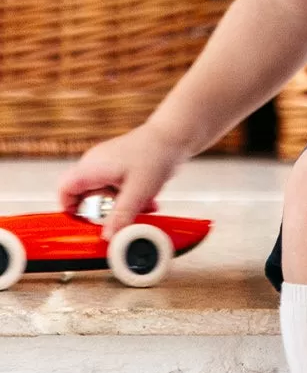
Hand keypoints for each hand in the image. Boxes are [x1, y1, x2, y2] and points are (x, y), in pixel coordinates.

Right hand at [56, 122, 190, 239]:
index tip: (82, 224)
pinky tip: (148, 200)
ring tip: (141, 207)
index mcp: (91, 168)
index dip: (68, 210)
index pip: (64, 190)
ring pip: (105, 195)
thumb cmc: (155, 154)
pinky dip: (130, 198)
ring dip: (122, 206)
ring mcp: (108, 165)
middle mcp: (95, 165)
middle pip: (85, 196)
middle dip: (104, 212)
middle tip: (119, 220)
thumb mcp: (138, 192)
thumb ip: (121, 216)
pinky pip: (118, 189)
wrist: (175, 135)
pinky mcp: (121, 167)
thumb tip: (108, 237)